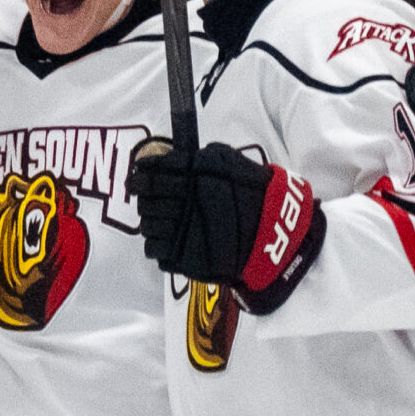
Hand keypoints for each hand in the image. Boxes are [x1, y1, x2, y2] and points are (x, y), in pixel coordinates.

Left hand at [126, 141, 325, 313]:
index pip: (152, 170)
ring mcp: (181, 231)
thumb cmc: (255, 195)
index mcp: (193, 176)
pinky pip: (153, 248)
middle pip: (145, 197)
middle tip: (148, 197)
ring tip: (161, 219)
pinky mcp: (182, 256)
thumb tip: (170, 160)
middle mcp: (183, 202)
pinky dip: (157, 243)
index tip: (139, 173)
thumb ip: (201, 159)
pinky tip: (168, 238)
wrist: (275, 233)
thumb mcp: (231, 163)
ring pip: (146, 224)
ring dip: (150, 219)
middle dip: (144, 196)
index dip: (143, 171)